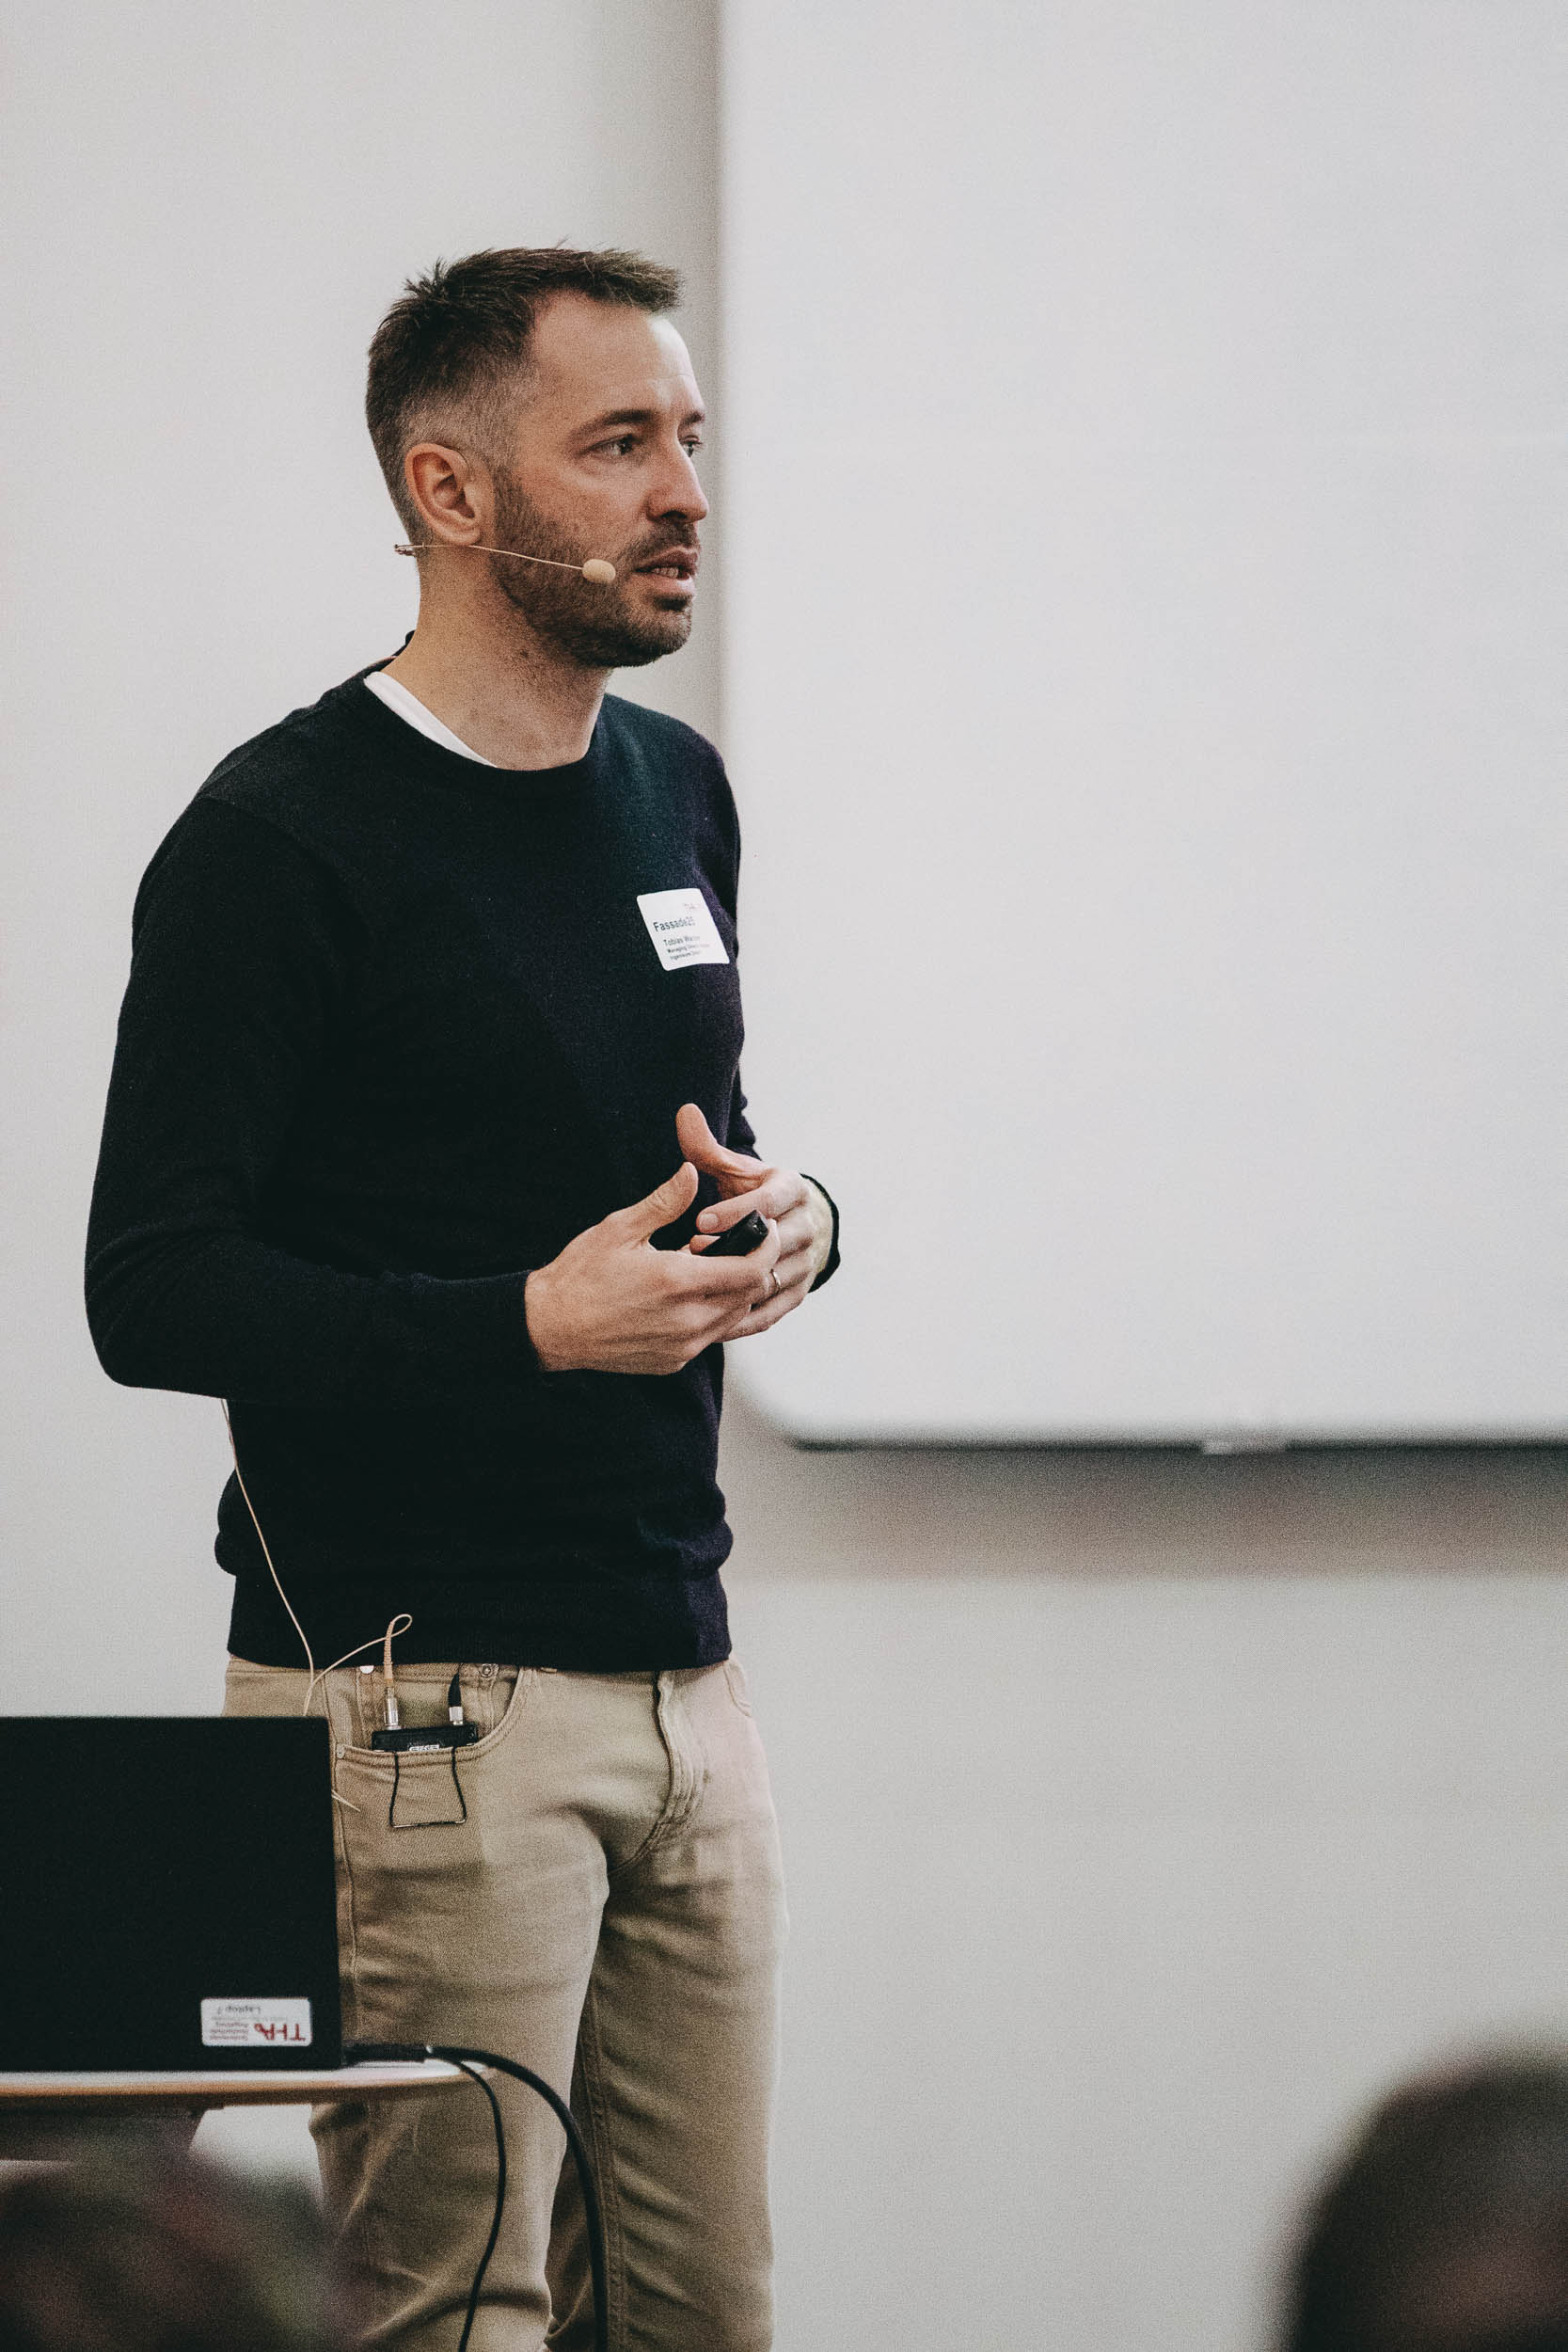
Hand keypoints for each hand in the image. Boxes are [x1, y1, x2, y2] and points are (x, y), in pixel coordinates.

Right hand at [524, 1160, 782, 1374]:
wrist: (550, 1327)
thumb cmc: (581, 1274)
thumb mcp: (620, 1228)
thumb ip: (664, 1202)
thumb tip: (692, 1171)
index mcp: (677, 1283)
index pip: (753, 1269)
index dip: (767, 1246)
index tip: (764, 1227)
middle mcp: (687, 1321)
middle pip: (751, 1295)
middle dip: (755, 1266)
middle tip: (739, 1242)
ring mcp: (682, 1347)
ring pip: (735, 1319)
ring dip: (735, 1291)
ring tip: (711, 1266)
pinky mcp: (674, 1362)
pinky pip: (711, 1337)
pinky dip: (714, 1314)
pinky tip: (692, 1294)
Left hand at [676, 1101, 833, 1337]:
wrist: (787, 1225)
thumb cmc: (752, 1193)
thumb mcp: (734, 1169)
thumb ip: (706, 1148)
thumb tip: (684, 1112)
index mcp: (793, 1189)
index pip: (770, 1201)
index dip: (736, 1211)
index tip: (699, 1221)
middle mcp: (807, 1226)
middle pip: (773, 1242)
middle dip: (732, 1249)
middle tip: (689, 1254)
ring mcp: (806, 1262)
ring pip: (772, 1277)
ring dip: (735, 1284)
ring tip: (695, 1287)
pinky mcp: (798, 1293)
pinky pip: (771, 1310)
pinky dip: (742, 1318)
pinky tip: (708, 1319)